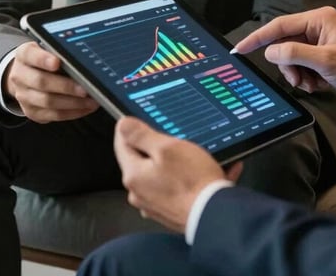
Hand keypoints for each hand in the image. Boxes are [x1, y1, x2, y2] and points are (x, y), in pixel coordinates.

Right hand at [4, 41, 98, 122]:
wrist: (24, 74)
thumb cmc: (42, 59)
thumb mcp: (46, 47)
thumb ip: (60, 50)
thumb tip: (82, 57)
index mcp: (23, 55)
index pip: (30, 55)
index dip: (43, 59)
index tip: (56, 62)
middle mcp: (20, 76)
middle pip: (41, 82)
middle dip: (65, 86)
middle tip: (85, 88)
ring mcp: (24, 96)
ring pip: (48, 102)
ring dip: (72, 102)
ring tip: (91, 100)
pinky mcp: (31, 112)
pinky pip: (53, 115)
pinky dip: (72, 112)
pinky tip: (85, 107)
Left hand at [114, 117, 242, 231]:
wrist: (214, 214)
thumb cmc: (193, 182)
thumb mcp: (167, 148)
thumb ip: (142, 135)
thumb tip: (123, 125)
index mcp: (134, 175)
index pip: (121, 145)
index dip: (129, 129)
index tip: (135, 120)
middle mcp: (139, 193)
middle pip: (141, 160)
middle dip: (155, 147)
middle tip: (172, 138)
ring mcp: (154, 204)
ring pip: (159, 174)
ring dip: (174, 162)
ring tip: (195, 155)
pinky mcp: (170, 211)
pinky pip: (174, 187)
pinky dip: (186, 178)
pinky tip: (204, 170)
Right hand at [233, 6, 335, 104]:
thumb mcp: (326, 61)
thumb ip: (295, 53)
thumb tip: (270, 51)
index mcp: (319, 19)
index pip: (279, 25)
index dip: (258, 38)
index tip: (240, 49)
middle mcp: (318, 26)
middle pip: (286, 44)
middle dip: (288, 65)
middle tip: (298, 81)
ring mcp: (322, 41)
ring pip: (294, 57)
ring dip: (299, 74)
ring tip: (313, 85)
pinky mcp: (326, 55)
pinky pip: (305, 65)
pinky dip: (308, 77)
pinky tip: (321, 85)